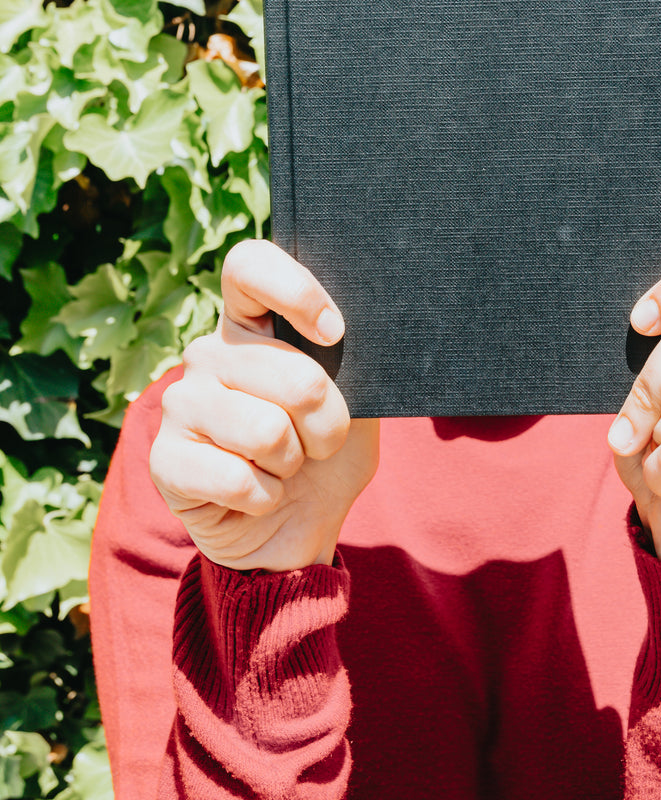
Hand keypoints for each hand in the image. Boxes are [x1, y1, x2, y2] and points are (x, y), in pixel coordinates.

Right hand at [150, 240, 378, 571]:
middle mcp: (209, 353)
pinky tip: (257, 495)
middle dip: (329, 423)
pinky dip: (266, 498)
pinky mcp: (164, 460)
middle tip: (321, 444)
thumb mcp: (356, 405)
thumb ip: (352, 365)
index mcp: (250, 325)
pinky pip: (238, 477)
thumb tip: (351, 334)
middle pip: (292, 372)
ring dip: (294, 463)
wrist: (297, 532)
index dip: (294, 290)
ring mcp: (180, 403)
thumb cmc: (325, 458)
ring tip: (284, 468)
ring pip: (267, 429)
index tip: (334, 331)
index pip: (249, 266)